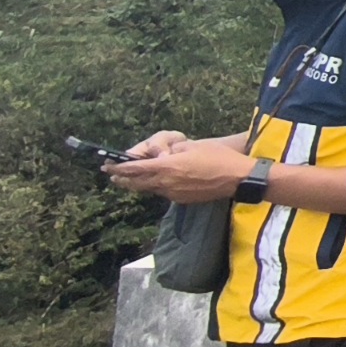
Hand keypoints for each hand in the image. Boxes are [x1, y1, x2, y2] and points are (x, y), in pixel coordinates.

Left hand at [107, 133, 249, 202]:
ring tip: (132, 180)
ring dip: (140, 183)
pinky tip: (161, 182)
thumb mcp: (193, 146)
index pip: (136, 169)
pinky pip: (164, 192)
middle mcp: (166, 183)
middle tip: (113, 176)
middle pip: (137, 183)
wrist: (237, 179)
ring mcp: (173, 194)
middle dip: (123, 179)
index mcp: (167, 167)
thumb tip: (164, 156)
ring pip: (150, 188)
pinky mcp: (181, 199)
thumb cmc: (218, 158)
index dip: (120, 168)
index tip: (108, 167)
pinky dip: (158, 186)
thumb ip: (174, 151)